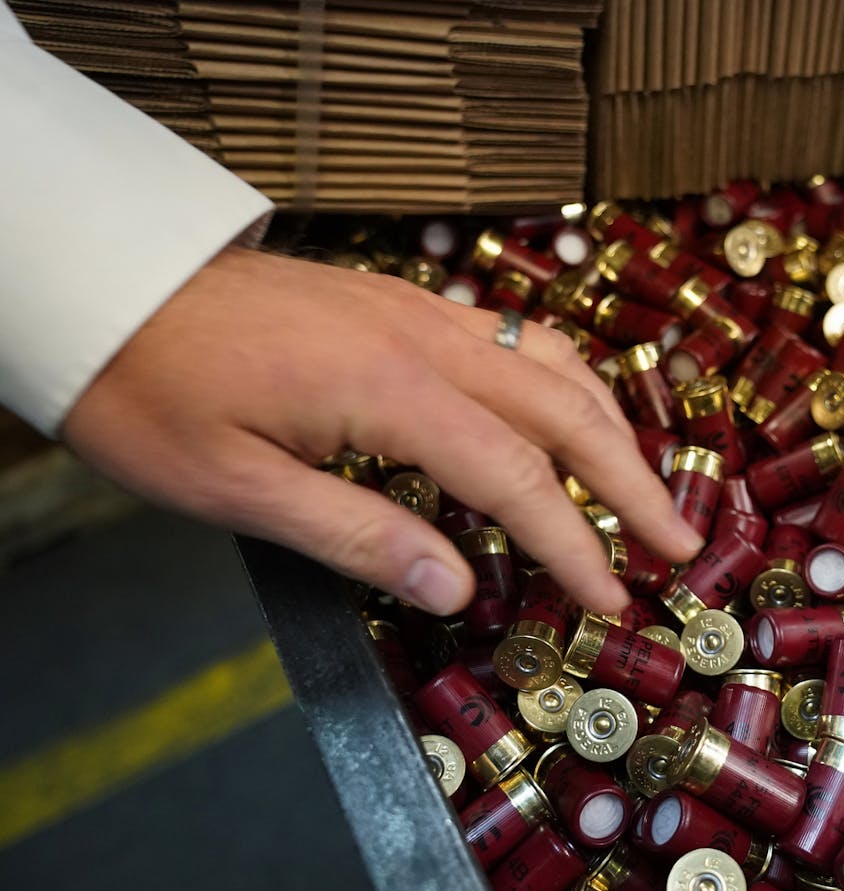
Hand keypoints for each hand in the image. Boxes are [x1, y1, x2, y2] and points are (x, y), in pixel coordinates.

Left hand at [62, 247, 702, 614]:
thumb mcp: (235, 486)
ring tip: (645, 484)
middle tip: (680, 544)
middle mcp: (427, 341)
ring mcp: (421, 312)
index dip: (575, 545)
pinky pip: (515, 339)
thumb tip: (458, 587)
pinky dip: (566, 384)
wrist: (108, 283)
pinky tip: (569, 413)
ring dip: (611, 427)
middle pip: (566, 412)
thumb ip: (356, 537)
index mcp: (391, 391)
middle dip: (633, 482)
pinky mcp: (404, 304)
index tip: (615, 598)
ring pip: (552, 365)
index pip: (518, 479)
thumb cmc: (152, 391)